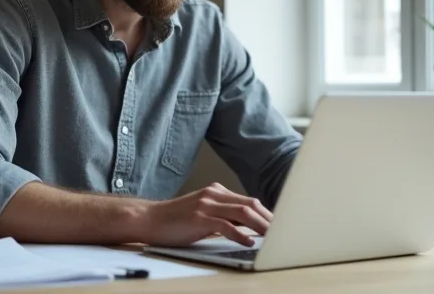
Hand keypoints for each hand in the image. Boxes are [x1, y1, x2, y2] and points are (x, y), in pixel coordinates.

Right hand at [141, 182, 272, 246]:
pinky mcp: (198, 218)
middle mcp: (213, 195)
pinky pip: (224, 225)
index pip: (249, 201)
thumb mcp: (203, 214)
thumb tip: (248, 229)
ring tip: (272, 238)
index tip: (280, 226)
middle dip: (268, 219)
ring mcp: (206, 205)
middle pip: (250, 204)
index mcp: (216, 192)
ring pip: (241, 213)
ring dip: (260, 226)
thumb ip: (223, 217)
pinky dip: (239, 234)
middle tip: (283, 233)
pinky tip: (248, 242)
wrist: (149, 219)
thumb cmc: (176, 220)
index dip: (266, 214)